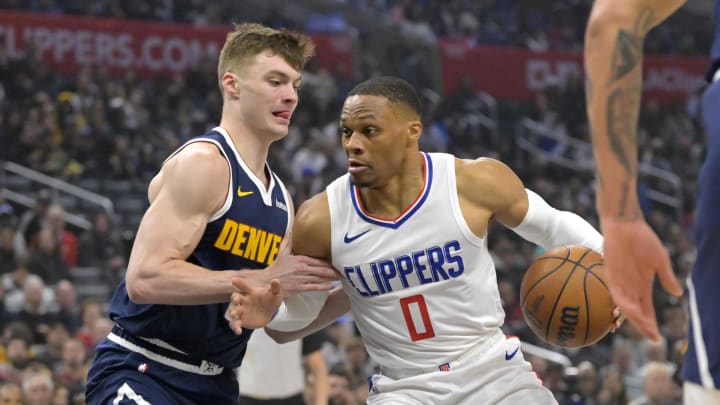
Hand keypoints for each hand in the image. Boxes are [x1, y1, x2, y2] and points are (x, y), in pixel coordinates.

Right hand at [227, 277, 282, 334]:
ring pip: (234, 311)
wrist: (270, 313)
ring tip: (233, 315)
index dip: (239, 283)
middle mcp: (244, 300)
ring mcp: (242, 311)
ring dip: (232, 312)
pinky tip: (239, 332)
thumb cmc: (270, 300)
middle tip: (236, 300)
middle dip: (234, 299)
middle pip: (236, 298)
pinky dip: (235, 328)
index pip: (244, 286)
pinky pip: (236, 324)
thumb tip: (276, 280)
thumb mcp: (275, 294)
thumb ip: (275, 287)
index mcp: (251, 292)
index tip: (234, 280)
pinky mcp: (242, 321)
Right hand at [264, 231, 338, 294]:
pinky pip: (314, 287)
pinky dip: (323, 287)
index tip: (339, 261)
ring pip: (320, 278)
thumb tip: (291, 229)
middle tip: (345, 271)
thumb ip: (289, 241)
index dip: (330, 262)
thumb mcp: (282, 252)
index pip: (319, 260)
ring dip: (331, 278)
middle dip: (334, 271)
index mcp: (300, 259)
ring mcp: (302, 278)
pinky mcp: (299, 288)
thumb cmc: (276, 267)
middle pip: (322, 269)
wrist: (266, 281)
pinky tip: (331, 286)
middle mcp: (303, 268)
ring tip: (341, 278)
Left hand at [601, 218, 682, 340]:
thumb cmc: (643, 240)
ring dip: (633, 316)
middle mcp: (630, 287)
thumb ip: (666, 277)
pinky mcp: (610, 274)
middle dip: (643, 325)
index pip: (646, 310)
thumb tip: (678, 293)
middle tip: (651, 337)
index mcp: (643, 286)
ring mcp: (619, 282)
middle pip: (636, 312)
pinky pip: (615, 291)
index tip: (657, 338)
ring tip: (643, 326)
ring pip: (625, 305)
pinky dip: (622, 301)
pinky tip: (630, 309)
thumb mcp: (660, 260)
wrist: (625, 226)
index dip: (650, 324)